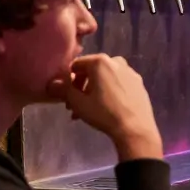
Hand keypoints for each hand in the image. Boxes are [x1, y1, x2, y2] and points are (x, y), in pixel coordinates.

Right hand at [46, 54, 161, 160]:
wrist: (135, 128)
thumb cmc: (104, 113)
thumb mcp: (78, 103)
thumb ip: (63, 90)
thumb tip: (51, 83)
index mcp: (100, 61)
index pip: (76, 66)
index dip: (68, 82)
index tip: (67, 98)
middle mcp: (116, 61)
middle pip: (91, 72)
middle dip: (81, 89)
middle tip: (76, 107)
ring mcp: (130, 72)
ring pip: (105, 78)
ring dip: (94, 92)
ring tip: (89, 111)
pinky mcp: (139, 83)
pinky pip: (118, 83)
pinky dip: (109, 92)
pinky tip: (107, 109)